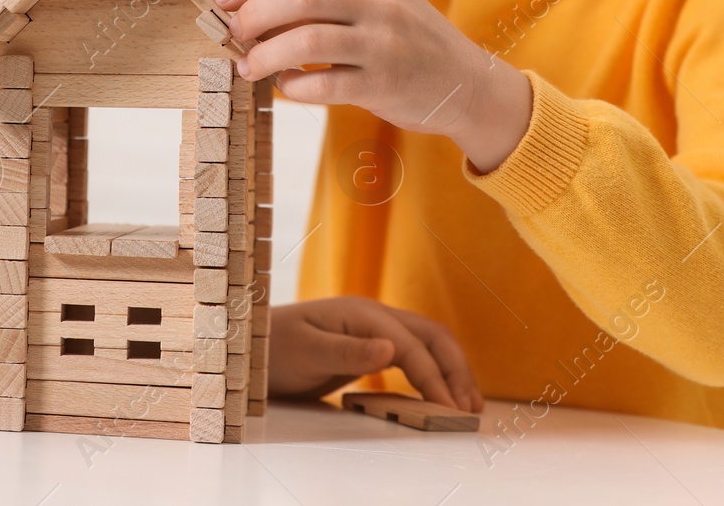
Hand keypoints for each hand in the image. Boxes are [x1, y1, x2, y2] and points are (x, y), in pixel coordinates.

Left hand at [216, 0, 533, 172]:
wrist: (469, 84)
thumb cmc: (410, 44)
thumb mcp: (379, 6)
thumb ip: (329, 2)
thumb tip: (257, 10)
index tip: (222, 0)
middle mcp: (379, 3)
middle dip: (255, 13)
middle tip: (233, 32)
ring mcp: (384, 44)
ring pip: (308, 39)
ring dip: (267, 54)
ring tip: (248, 65)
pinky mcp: (386, 84)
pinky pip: (326, 83)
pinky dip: (296, 85)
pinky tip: (286, 86)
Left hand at [268, 297, 483, 411]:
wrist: (253, 344)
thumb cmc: (274, 347)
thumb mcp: (306, 352)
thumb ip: (348, 353)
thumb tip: (392, 350)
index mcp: (362, 313)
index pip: (411, 345)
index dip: (434, 378)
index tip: (449, 410)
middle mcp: (374, 316)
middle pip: (432, 336)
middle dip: (456, 370)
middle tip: (470, 409)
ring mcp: (375, 329)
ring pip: (428, 343)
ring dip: (451, 370)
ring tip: (468, 404)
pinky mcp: (372, 346)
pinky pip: (414, 354)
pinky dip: (433, 372)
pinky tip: (441, 394)